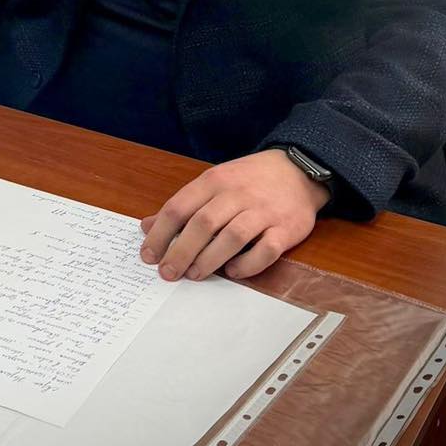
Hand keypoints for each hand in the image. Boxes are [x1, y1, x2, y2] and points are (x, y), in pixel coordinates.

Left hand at [138, 148, 330, 282]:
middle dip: (180, 251)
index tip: (148, 256)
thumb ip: (182, 205)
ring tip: (194, 275)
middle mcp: (237, 194)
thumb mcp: (213, 182)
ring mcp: (263, 211)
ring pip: (232, 237)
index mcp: (214, 181)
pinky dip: (247, 264)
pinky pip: (266, 250)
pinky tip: (233, 272)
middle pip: (203, 224)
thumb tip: (147, 226)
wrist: (297, 170)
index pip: (179, 207)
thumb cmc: (248, 180)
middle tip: (168, 272)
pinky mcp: (286, 229)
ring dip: (209, 259)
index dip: (160, 233)